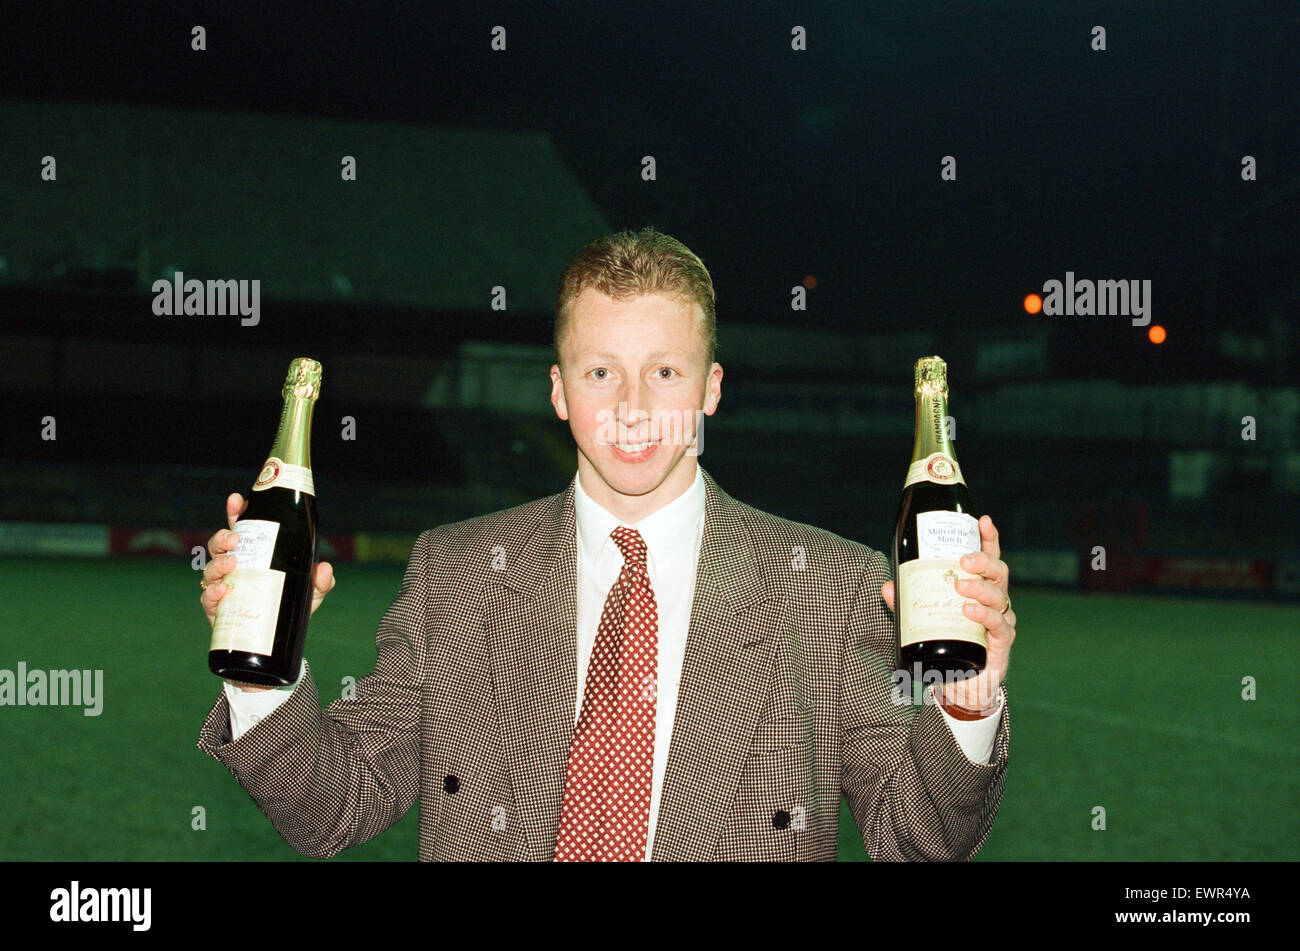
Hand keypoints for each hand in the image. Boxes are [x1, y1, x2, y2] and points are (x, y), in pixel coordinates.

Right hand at [200, 493, 334, 690]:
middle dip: (222, 537)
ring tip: (232, 564)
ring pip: (210, 569)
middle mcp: (235, 568)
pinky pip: (207, 598)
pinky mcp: (217, 611)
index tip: (236, 499)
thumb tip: (324, 569)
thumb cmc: (291, 608)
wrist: (278, 645)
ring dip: (218, 564)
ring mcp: (223, 588)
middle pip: (219, 546)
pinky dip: (213, 593)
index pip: (242, 529)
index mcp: (255, 556)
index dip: (236, 512)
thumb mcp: (312, 593)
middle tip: (234, 539)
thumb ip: (321, 581)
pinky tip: (223, 591)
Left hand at [881, 514, 1015, 712]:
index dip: (988, 538)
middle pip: (998, 572)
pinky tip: (970, 610)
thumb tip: (887, 586)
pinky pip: (998, 624)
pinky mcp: (1001, 642)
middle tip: (963, 560)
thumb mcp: (923, 618)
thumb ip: (906, 603)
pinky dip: (984, 615)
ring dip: (980, 588)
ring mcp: (1000, 620)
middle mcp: (995, 600)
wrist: (963, 684)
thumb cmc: (947, 642)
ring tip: (960, 586)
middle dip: (983, 560)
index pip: (988, 557)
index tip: (983, 521)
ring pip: (999, 596)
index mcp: (979, 587)